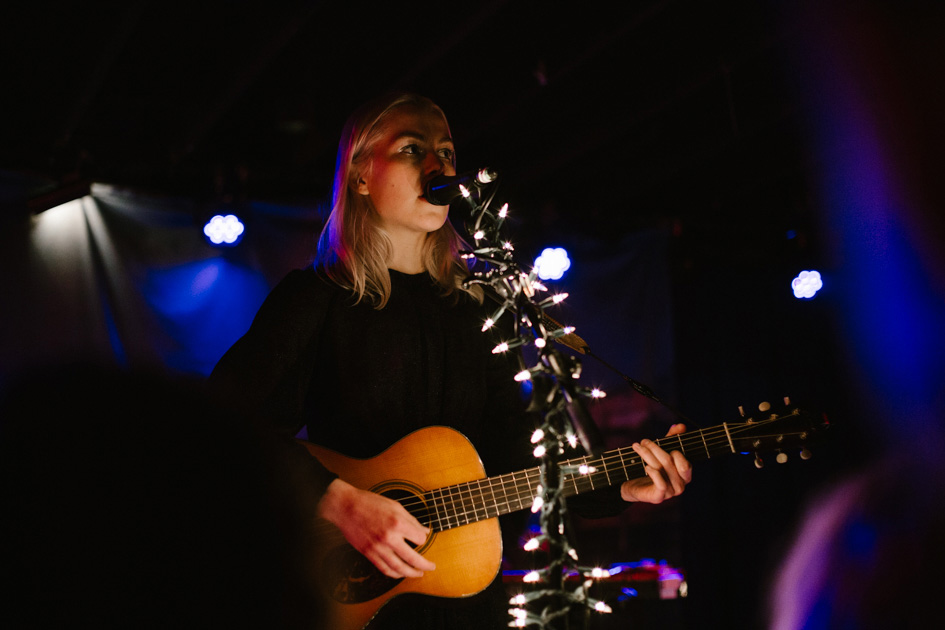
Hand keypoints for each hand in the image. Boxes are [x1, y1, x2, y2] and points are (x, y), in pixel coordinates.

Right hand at [317, 478, 435, 578]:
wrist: (346, 507)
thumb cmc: (370, 502)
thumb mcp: (395, 505)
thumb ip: (411, 520)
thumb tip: (424, 531)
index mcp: (398, 522)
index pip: (420, 538)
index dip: (423, 538)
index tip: (422, 537)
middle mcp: (389, 537)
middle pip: (413, 558)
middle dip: (425, 565)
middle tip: (431, 567)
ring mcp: (378, 547)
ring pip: (399, 568)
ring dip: (411, 573)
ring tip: (418, 573)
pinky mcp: (368, 553)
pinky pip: (384, 568)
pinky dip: (394, 574)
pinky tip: (400, 573)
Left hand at [620, 423, 691, 503]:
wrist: (631, 485)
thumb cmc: (649, 467)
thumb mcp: (661, 451)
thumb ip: (672, 439)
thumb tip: (680, 426)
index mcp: (684, 475)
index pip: (686, 463)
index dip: (674, 452)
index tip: (660, 442)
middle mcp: (680, 485)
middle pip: (670, 462)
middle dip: (655, 448)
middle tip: (644, 441)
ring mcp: (670, 493)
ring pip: (662, 469)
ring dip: (647, 454)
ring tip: (637, 447)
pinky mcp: (658, 497)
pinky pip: (661, 484)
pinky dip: (653, 472)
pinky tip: (645, 466)